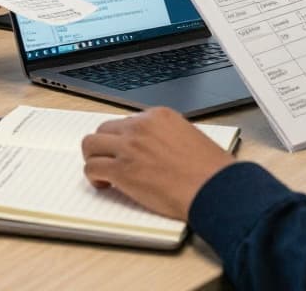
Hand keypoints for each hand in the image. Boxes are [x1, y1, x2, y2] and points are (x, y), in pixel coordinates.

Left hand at [81, 107, 234, 220]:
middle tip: (110, 161)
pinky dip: (93, 176)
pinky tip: (104, 184)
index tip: (127, 151)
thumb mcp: (191, 137)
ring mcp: (129, 147)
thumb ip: (167, 136)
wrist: (215, 189)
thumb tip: (154, 147)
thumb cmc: (211, 171)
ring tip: (103, 171)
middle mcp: (140, 127)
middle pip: (105, 129)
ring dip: (94, 158)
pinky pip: (92, 167)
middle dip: (105, 146)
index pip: (127, 122)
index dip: (125, 139)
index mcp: (159, 115)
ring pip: (91, 145)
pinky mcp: (121, 170)